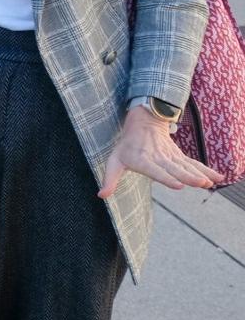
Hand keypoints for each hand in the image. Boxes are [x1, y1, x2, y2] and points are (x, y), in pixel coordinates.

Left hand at [99, 106, 220, 197]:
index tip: (178, 185)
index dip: (166, 178)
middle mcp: (158, 158)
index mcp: (142, 160)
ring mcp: (170, 156)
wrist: (143, 123)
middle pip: (174, 169)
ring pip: (186, 166)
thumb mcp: (113, 161)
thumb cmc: (126, 147)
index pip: (155, 170)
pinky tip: (217, 178)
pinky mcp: (179, 155)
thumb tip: (101, 195)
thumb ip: (109, 179)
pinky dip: (206, 170)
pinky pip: (193, 163)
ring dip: (199, 174)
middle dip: (187, 177)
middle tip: (200, 184)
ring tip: (208, 183)